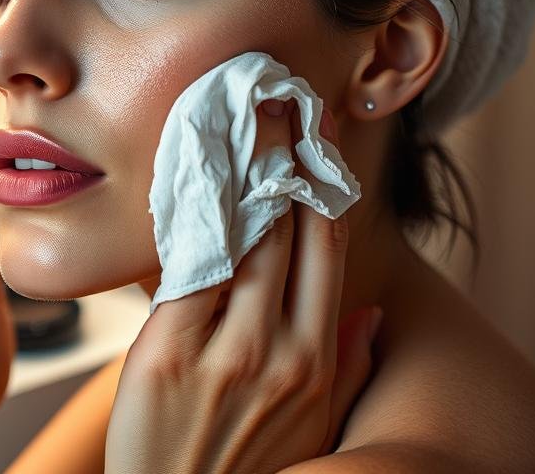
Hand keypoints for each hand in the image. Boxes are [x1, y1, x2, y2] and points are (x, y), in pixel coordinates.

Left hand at [104, 100, 382, 472]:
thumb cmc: (243, 470)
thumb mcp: (312, 427)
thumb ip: (345, 368)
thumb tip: (370, 315)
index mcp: (317, 362)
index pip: (324, 249)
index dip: (318, 181)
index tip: (314, 131)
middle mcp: (277, 351)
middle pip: (282, 231)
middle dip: (277, 158)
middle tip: (270, 99)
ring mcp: (221, 353)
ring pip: (236, 240)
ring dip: (234, 171)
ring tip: (232, 115)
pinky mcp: (165, 356)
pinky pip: (185, 270)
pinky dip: (190, 219)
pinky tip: (189, 174)